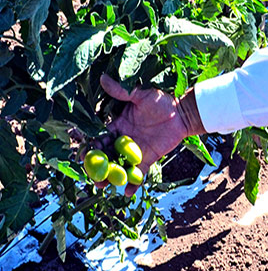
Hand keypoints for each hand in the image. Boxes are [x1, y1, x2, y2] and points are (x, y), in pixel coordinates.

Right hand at [98, 74, 199, 195]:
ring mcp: (134, 152)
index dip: (90, 147)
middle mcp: (122, 140)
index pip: (99, 138)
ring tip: (104, 186)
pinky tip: (128, 192)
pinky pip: (138, 173)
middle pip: (105, 156)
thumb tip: (103, 78)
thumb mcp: (141, 95)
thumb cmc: (161, 101)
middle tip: (90, 176)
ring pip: (119, 167)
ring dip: (111, 177)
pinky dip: (133, 184)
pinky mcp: (148, 159)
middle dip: (96, 167)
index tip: (81, 155)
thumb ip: (123, 91)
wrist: (182, 112)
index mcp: (117, 125)